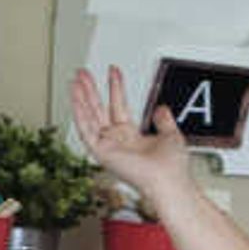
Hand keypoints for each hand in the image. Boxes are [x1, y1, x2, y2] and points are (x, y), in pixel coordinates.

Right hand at [68, 67, 196, 212]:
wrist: (170, 178)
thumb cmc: (172, 166)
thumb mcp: (170, 135)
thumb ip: (164, 120)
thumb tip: (161, 108)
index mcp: (131, 138)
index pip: (118, 106)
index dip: (115, 88)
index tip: (114, 70)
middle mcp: (117, 142)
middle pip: (99, 111)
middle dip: (91, 90)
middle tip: (83, 72)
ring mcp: (108, 148)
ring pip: (89, 118)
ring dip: (81, 98)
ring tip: (76, 79)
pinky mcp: (102, 153)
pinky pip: (85, 131)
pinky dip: (79, 113)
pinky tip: (76, 97)